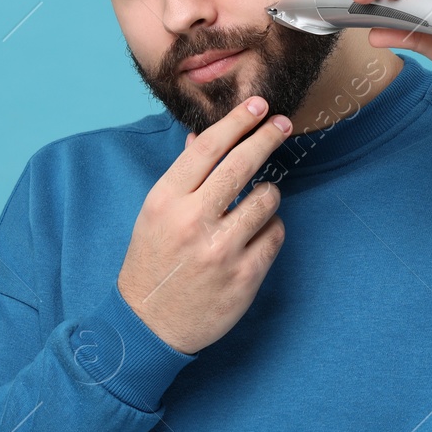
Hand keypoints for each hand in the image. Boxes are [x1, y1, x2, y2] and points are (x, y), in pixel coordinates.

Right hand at [118, 96, 290, 354]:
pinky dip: (270, 230)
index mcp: (166, 200)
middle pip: (242, 164)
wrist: (148, 325)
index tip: (258, 106)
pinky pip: (274, 235)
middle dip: (267, 137)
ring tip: (256, 203)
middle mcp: (193, 221)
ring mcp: (221, 249)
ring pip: (267, 199)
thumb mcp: (155, 214)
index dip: (237, 121)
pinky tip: (255, 235)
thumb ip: (182, 176)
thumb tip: (201, 135)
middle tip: (282, 124)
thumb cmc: (152, 262)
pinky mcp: (245, 276)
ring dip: (267, 195)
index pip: (208, 147)